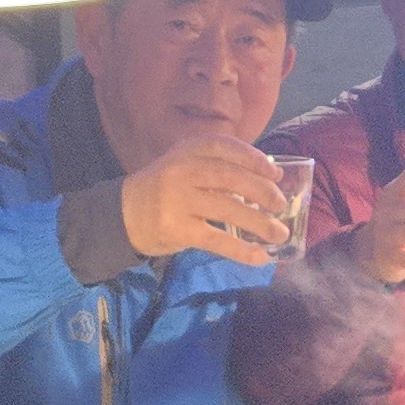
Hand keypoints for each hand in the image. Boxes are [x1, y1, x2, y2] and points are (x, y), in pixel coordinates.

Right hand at [119, 135, 292, 264]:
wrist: (124, 214)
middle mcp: (182, 171)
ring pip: (228, 209)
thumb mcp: (185, 166)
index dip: (253, 158)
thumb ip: (218, 167)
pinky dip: (242, 251)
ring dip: (259, 223)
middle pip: (230, 177)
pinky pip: (216, 240)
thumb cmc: (166, 189)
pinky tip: (260, 257)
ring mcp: (178, 200)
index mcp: (188, 151)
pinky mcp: (176, 230)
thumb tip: (269, 178)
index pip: (225, 147)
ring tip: (279, 234)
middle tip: (280, 205)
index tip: (276, 173)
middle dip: (262, 191)